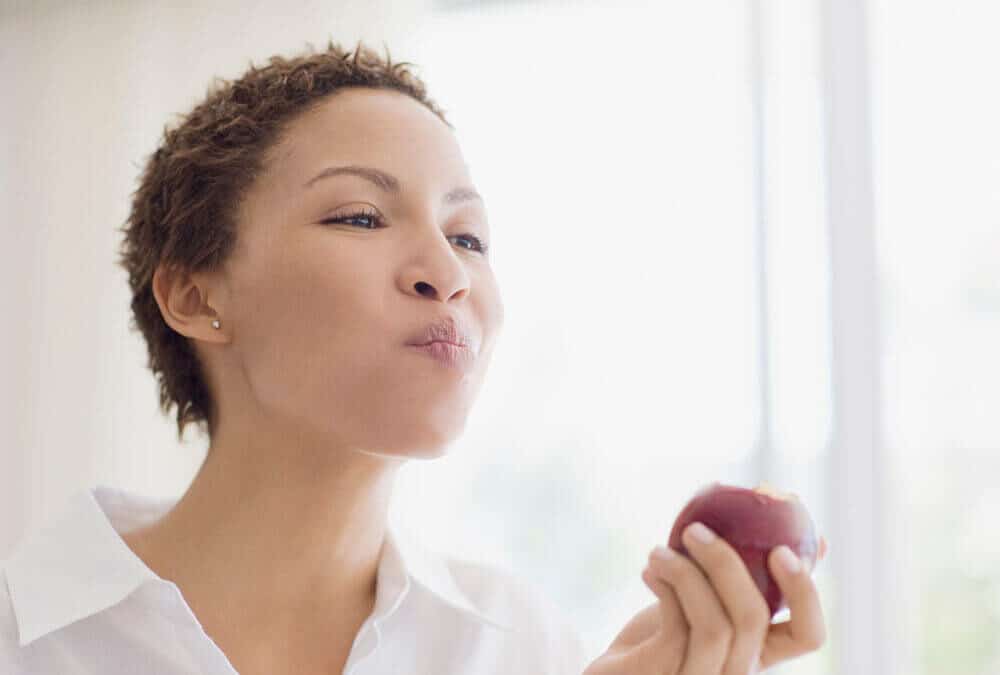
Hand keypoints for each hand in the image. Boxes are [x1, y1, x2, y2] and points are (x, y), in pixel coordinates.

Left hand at [583, 531, 827, 674]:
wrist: (616, 671)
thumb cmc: (661, 633)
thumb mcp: (705, 599)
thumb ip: (743, 576)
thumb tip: (816, 538)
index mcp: (758, 650)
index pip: (808, 635)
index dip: (804, 593)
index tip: (781, 549)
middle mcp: (739, 671)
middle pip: (754, 617)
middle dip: (726, 562)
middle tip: (694, 530)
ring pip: (716, 624)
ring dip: (685, 573)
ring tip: (657, 552)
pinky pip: (678, 628)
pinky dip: (665, 588)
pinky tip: (649, 571)